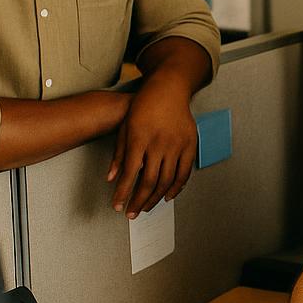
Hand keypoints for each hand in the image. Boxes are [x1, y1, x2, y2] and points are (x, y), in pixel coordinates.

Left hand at [107, 73, 196, 217]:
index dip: (123, 193)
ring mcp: (178, 144)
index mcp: (141, 138)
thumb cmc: (144, 106)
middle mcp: (160, 143)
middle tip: (131, 213)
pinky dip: (176, 188)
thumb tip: (111, 178)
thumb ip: (119, 154)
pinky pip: (185, 172)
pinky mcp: (190, 144)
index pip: (131, 173)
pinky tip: (167, 197)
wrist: (169, 89)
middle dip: (138, 201)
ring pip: (167, 180)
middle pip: (149, 181)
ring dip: (155, 198)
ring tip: (145, 208)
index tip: (117, 205)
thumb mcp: (125, 127)